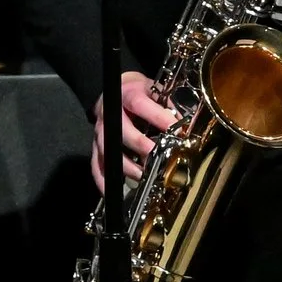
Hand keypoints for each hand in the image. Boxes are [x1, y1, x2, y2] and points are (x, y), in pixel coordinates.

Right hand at [92, 70, 174, 192]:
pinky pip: (96, 167)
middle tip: (161, 157)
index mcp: (126, 95)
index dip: (158, 117)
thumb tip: (185, 120)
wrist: (114, 91)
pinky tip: (116, 193)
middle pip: (124, 132)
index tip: (176, 129)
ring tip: (146, 175)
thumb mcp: (154, 88)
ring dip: (128, 167)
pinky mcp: (95, 147)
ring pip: (109, 153)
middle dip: (143, 146)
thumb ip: (168, 102)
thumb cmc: (138, 92)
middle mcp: (111, 115)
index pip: (140, 104)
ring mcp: (100, 133)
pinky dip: (104, 182)